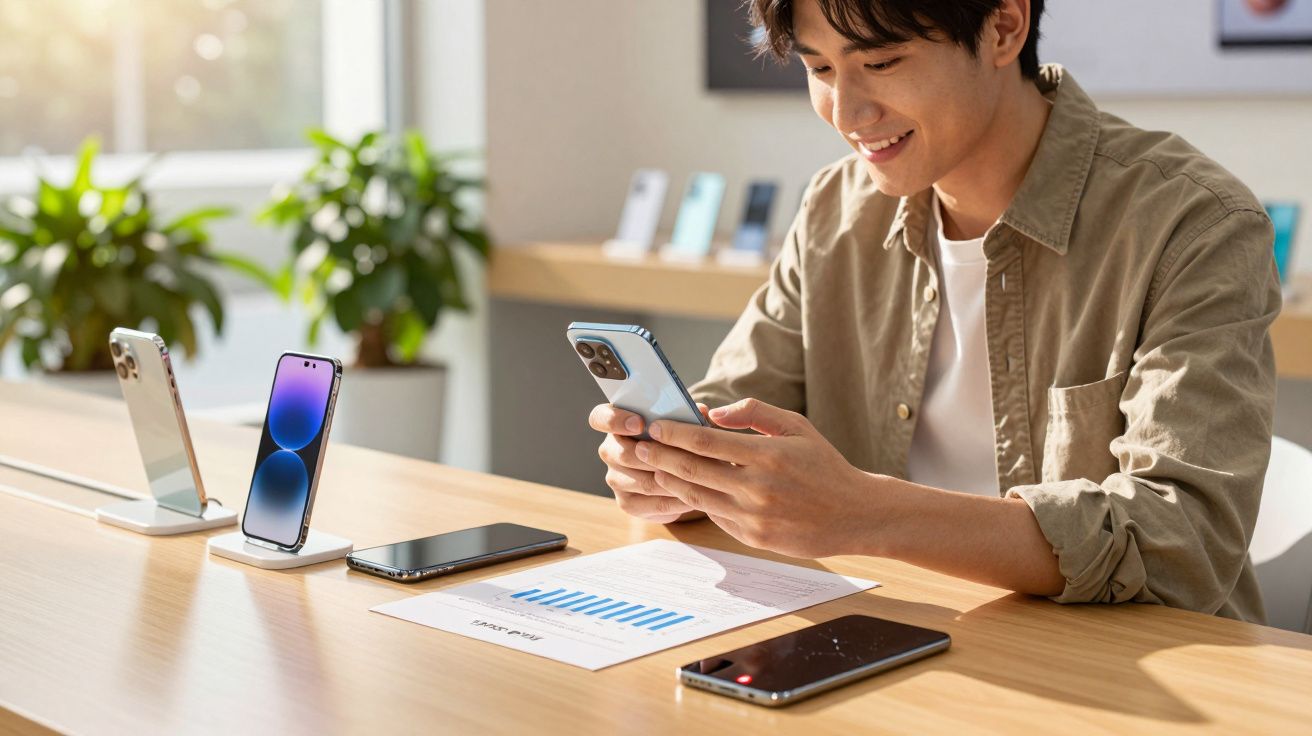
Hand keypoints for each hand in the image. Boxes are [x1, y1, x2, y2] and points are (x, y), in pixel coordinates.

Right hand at [589, 403, 709, 523]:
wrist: (677, 476)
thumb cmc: (677, 440)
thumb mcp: (683, 424)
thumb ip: (689, 416)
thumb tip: (701, 411)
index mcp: (616, 424)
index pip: (600, 418)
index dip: (615, 420)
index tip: (638, 423)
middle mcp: (610, 451)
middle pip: (623, 454)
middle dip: (657, 456)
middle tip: (683, 455)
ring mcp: (615, 478)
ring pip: (643, 482)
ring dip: (672, 480)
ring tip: (698, 477)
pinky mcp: (627, 503)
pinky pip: (653, 503)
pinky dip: (676, 500)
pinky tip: (695, 496)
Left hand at [635, 398, 873, 557]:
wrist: (855, 515)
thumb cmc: (825, 465)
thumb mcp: (797, 427)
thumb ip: (755, 413)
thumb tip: (713, 414)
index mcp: (767, 456)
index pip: (706, 443)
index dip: (674, 434)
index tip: (655, 426)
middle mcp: (757, 489)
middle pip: (693, 470)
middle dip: (661, 457)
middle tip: (641, 447)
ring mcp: (754, 517)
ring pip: (698, 497)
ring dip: (671, 481)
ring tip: (654, 468)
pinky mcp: (753, 537)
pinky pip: (715, 515)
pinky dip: (697, 500)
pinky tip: (685, 488)